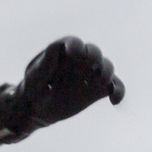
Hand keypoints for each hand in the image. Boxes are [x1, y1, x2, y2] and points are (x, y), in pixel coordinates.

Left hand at [0, 37, 123, 140]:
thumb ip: (45, 63)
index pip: (73, 43)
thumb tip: (55, 46)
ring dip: (106, 72)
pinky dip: (118, 91)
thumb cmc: (34, 88)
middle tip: (91, 66)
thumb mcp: (34, 76)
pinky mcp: (99, 89)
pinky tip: (114, 101)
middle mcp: (81, 59)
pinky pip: (115, 86)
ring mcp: (92, 73)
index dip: (75, 46)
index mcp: (64, 51)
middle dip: (94, 57)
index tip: (74, 52)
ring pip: (106, 67)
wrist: (39, 108)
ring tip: (99, 82)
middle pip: (94, 52)